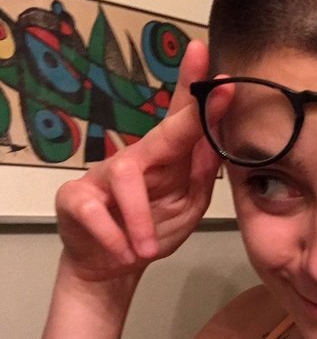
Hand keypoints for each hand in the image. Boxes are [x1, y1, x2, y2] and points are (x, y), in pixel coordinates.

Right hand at [55, 41, 228, 281]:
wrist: (110, 268)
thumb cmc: (149, 231)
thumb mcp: (186, 207)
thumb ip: (201, 175)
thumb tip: (216, 140)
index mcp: (165, 160)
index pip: (182, 122)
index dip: (198, 93)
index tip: (219, 70)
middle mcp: (135, 159)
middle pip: (160, 133)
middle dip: (186, 117)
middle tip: (213, 97)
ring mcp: (102, 176)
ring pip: (125, 176)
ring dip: (140, 217)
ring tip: (148, 249)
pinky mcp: (75, 198)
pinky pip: (93, 209)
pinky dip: (113, 235)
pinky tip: (124, 254)